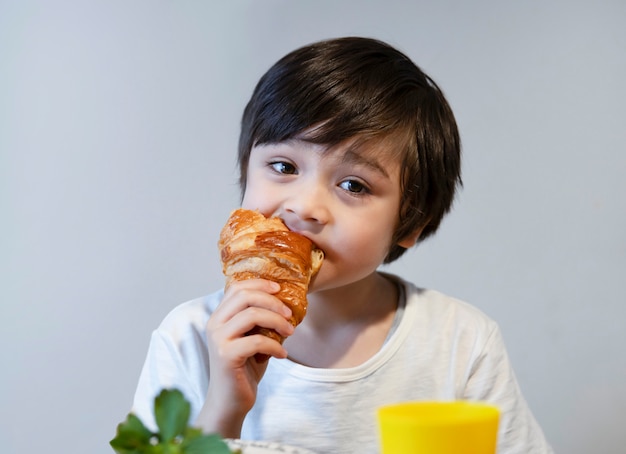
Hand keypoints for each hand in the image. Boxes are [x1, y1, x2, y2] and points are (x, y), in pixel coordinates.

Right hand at [196, 279, 293, 436]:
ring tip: (290, 332)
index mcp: (219, 316)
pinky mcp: (226, 356)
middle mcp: (214, 324)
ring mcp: (218, 339)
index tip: (279, 289)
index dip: (259, 283)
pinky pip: (257, 341)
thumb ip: (259, 320)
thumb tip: (284, 302)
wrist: (230, 402)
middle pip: (244, 296)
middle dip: (272, 301)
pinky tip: (282, 354)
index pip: (237, 287)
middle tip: (290, 313)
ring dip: (277, 321)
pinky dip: (275, 346)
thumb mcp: (252, 338)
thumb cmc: (244, 369)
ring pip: (252, 315)